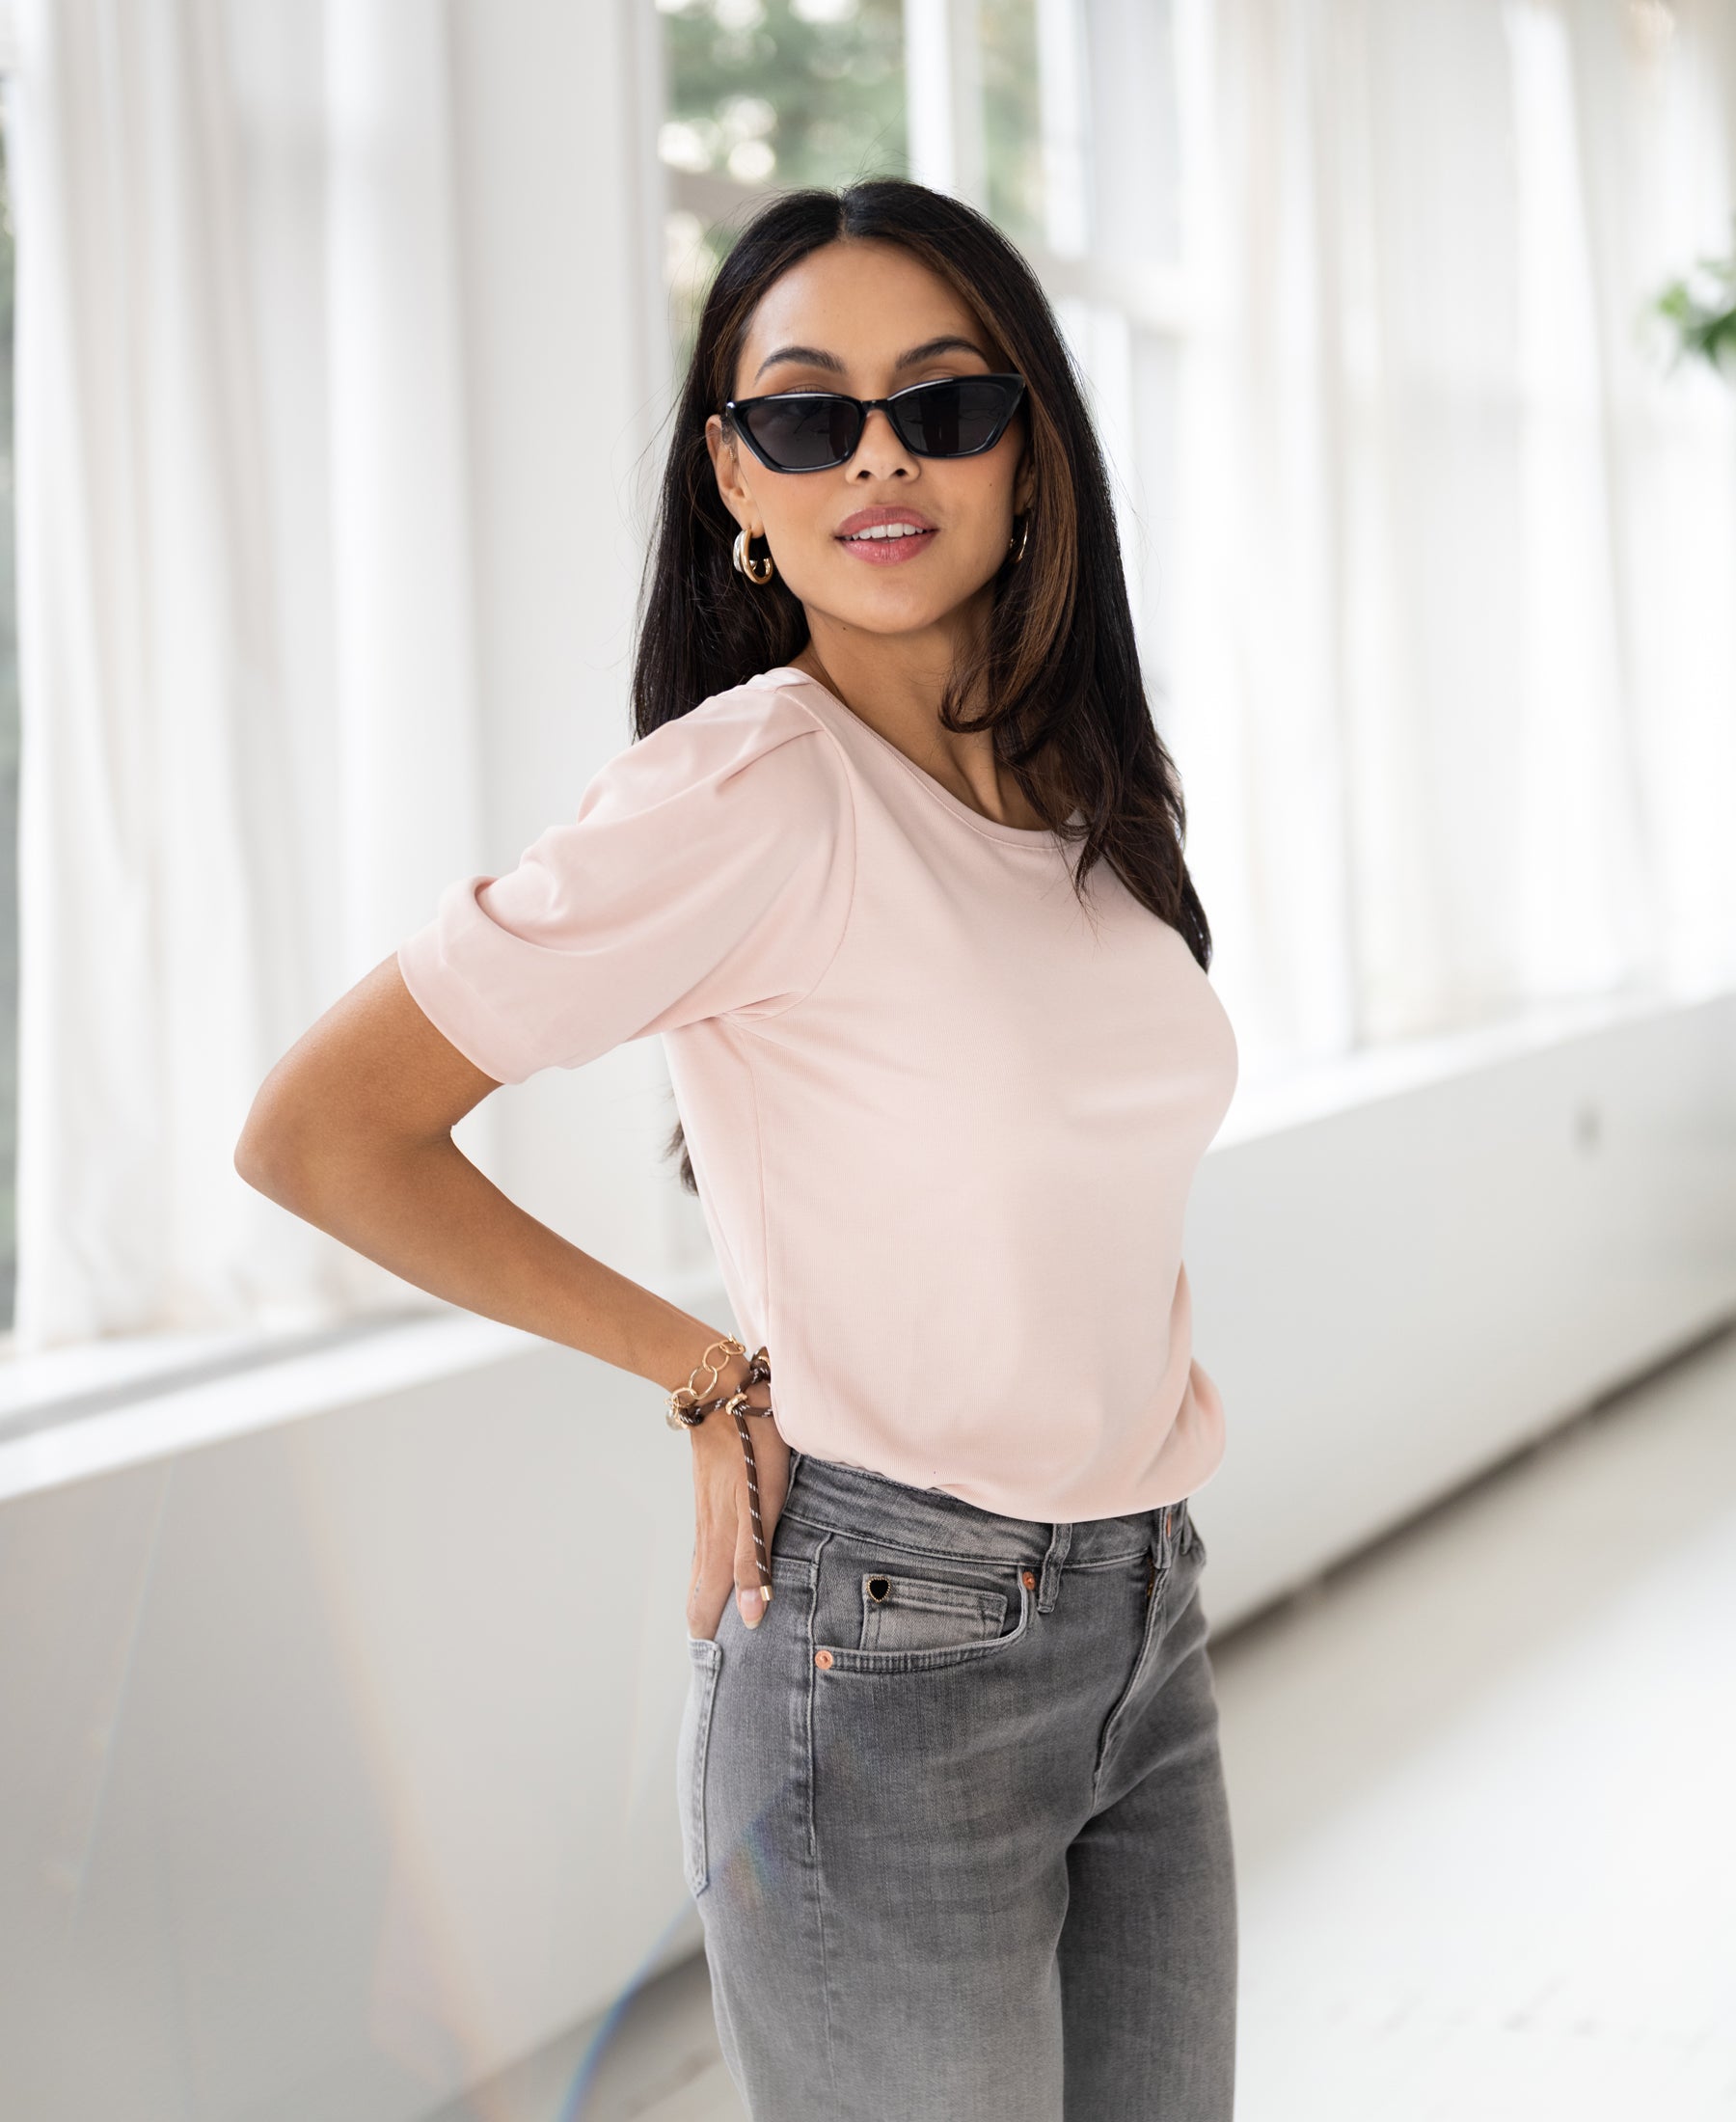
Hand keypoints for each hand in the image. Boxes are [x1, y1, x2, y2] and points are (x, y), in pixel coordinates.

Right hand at [685, 1348, 789, 1641]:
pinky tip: (716, 1571)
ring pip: (702, 1569)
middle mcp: (709, 1532)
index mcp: (721, 1541)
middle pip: (700, 1591)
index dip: (707, 1636)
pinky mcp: (712, 1496)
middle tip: (710, 1661)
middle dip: (704, 1626)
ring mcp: (707, 1513)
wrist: (722, 1389)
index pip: (707, 1603)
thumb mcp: (761, 1501)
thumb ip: (753, 1558)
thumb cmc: (751, 1442)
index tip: (710, 1673)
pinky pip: (707, 1547)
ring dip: (706, 1599)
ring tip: (712, 1626)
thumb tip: (750, 1615)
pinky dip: (708, 1571)